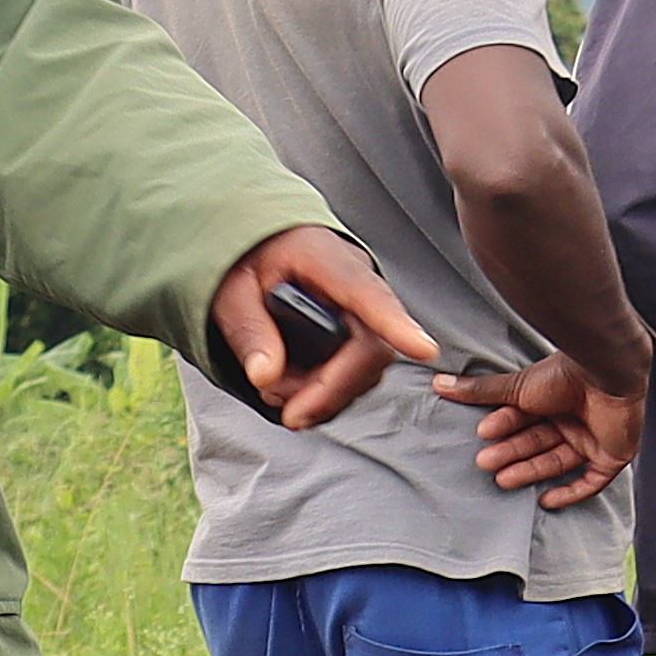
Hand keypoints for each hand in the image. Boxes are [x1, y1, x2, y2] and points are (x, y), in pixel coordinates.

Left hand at [211, 229, 438, 427]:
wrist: (262, 243)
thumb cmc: (250, 257)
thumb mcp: (232, 288)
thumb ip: (248, 330)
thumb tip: (264, 374)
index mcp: (325, 258)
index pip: (368, 295)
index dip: (397, 325)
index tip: (423, 349)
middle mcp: (357, 279)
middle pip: (371, 347)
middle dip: (331, 390)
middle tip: (289, 412)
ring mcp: (365, 306)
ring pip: (367, 367)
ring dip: (326, 394)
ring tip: (278, 389)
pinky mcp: (362, 329)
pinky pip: (358, 371)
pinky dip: (328, 391)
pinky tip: (295, 388)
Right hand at [445, 354, 638, 502]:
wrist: (607, 374)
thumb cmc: (565, 375)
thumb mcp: (517, 387)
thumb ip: (480, 392)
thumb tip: (439, 384)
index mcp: (552, 398)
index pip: (524, 419)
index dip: (504, 428)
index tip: (483, 433)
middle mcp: (573, 418)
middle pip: (538, 443)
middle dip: (512, 453)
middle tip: (485, 464)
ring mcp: (593, 438)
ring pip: (558, 462)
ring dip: (530, 471)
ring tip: (502, 480)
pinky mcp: (612, 456)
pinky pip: (591, 482)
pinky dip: (570, 493)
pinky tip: (546, 501)